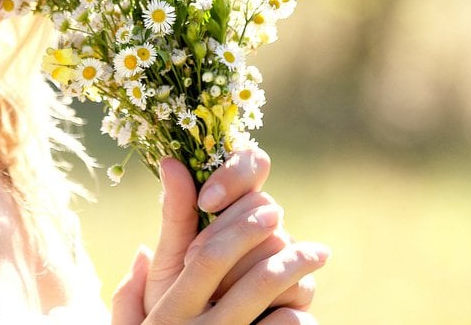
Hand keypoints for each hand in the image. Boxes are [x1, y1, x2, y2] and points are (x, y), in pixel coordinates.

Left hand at [111, 149, 329, 323]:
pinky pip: (298, 289)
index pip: (253, 164)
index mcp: (236, 210)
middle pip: (266, 205)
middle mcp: (268, 230)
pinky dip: (265, 304)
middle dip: (226, 232)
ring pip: (281, 244)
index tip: (206, 200)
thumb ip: (175, 214)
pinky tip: (247, 320)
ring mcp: (289, 263)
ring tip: (213, 295)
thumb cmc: (175, 304)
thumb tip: (170, 162)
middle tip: (195, 261)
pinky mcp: (300, 300)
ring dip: (239, 271)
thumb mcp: (169, 261)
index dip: (235, 175)